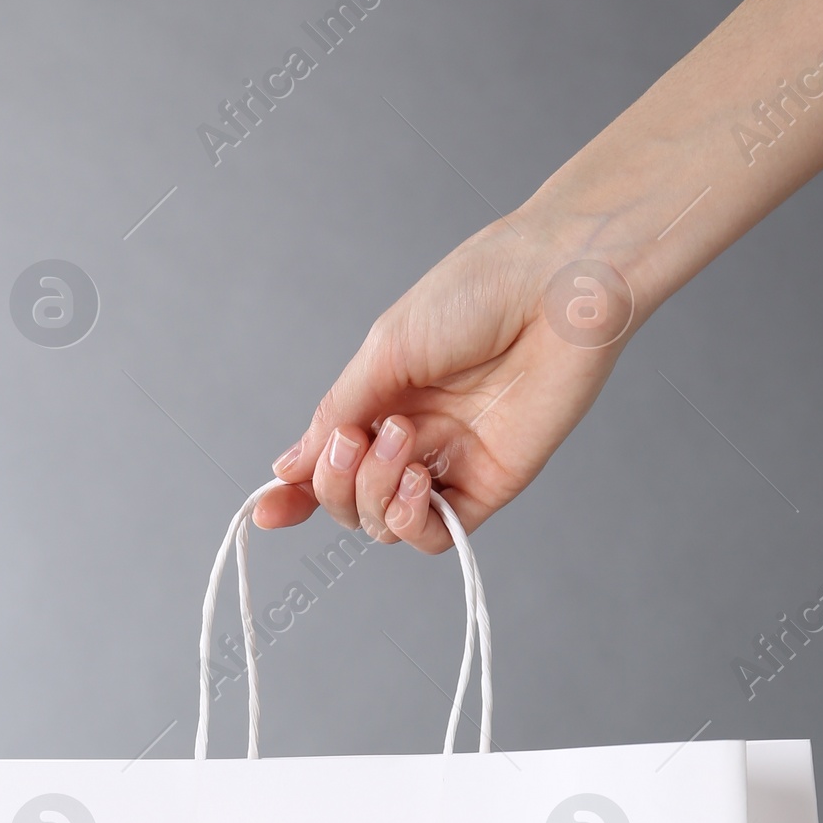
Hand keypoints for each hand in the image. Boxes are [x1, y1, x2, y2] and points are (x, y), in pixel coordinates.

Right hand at [255, 202, 636, 554]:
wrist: (556, 286)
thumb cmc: (476, 293)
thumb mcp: (385, 351)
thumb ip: (337, 413)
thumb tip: (288, 466)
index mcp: (381, 398)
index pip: (329, 462)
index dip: (295, 492)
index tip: (266, 511)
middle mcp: (412, 437)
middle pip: (349, 502)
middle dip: (335, 483)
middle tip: (356, 439)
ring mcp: (449, 464)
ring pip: (384, 524)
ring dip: (373, 493)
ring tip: (399, 438)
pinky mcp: (489, 484)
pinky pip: (434, 536)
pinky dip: (410, 520)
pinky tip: (416, 480)